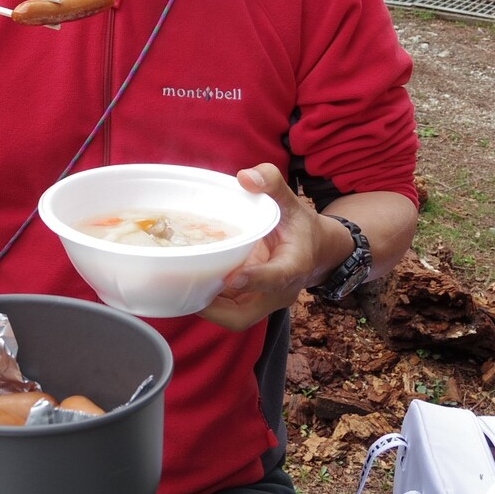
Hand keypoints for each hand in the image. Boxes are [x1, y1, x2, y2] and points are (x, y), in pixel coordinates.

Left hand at [197, 164, 330, 331]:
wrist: (315, 251)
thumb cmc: (301, 226)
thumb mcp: (292, 202)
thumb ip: (272, 184)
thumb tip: (244, 176)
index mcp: (294, 266)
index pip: (277, 278)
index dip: (255, 279)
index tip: (233, 277)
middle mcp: (279, 291)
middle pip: (245, 315)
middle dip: (216, 310)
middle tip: (188, 289)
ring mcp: (263, 300)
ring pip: (233, 317)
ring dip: (207, 307)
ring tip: (179, 286)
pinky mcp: (251, 301)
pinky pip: (228, 309)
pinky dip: (209, 300)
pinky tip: (186, 283)